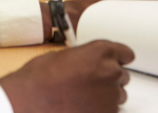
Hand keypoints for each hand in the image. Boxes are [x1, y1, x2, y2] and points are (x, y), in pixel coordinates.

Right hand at [0, 40, 134, 112]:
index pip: (126, 53)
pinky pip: (111, 111)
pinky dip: (101, 110)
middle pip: (122, 76)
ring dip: (106, 96)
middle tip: (90, 84)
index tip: (118, 63)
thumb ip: (86, 57)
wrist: (30, 101)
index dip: (120, 59)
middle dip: (108, 79)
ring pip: (118, 96)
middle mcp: (110, 71)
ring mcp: (111, 95)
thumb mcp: (64, 56)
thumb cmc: (40, 78)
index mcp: (101, 51)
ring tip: (84, 98)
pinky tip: (83, 107)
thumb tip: (89, 63)